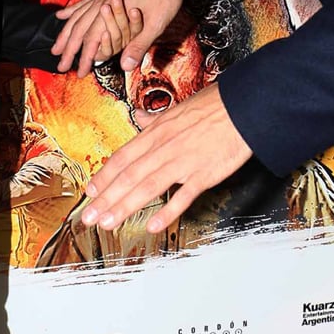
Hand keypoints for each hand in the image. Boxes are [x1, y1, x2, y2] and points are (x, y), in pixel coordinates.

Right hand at [54, 0, 186, 77]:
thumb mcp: (156, 23)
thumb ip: (139, 44)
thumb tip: (126, 66)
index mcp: (112, 11)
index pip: (92, 40)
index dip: (84, 59)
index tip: (78, 73)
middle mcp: (103, 2)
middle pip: (79, 29)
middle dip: (68, 49)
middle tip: (60, 65)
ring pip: (77, 17)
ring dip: (65, 33)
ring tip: (56, 47)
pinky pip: (84, 3)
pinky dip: (71, 12)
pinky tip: (62, 16)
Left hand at [81, 83, 252, 233]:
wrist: (244, 108)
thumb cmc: (214, 107)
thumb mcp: (177, 108)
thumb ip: (155, 119)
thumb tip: (140, 118)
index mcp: (156, 132)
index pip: (122, 157)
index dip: (104, 176)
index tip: (90, 192)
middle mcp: (164, 147)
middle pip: (128, 176)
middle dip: (105, 199)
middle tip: (89, 217)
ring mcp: (183, 162)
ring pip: (146, 187)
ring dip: (124, 207)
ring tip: (108, 223)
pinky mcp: (203, 174)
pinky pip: (182, 197)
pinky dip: (167, 212)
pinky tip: (153, 226)